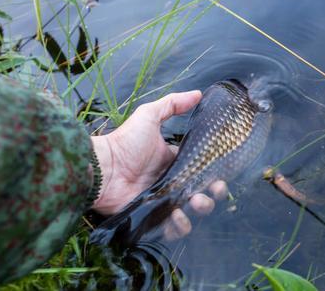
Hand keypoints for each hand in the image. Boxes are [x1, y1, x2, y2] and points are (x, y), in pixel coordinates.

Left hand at [90, 91, 227, 239]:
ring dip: (201, 208)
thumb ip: (172, 104)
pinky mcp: (153, 218)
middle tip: (214, 188)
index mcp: (173, 162)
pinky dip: (181, 226)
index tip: (222, 173)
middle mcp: (171, 183)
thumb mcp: (148, 116)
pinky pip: (174, 229)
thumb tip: (199, 93)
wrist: (102, 168)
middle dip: (214, 193)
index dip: (214, 172)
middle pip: (202, 192)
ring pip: (192, 212)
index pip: (201, 170)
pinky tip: (178, 215)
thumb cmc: (124, 142)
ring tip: (196, 201)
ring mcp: (163, 202)